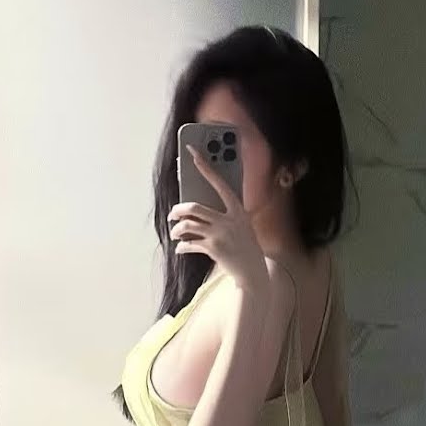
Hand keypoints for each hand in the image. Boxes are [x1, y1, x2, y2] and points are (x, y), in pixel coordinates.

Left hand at [167, 145, 268, 292]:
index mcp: (237, 210)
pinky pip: (189, 244)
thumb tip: (198, 210)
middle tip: (172, 214)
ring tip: (175, 233)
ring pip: (187, 226)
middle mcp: (229, 220)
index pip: (219, 183)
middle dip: (178, 210)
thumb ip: (226, 214)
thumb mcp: (242, 226)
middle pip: (193, 208)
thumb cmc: (245, 247)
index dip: (205, 167)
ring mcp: (220, 234)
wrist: (253, 272)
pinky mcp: (213, 248)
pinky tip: (180, 248)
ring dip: (176, 230)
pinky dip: (181, 247)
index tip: (192, 153)